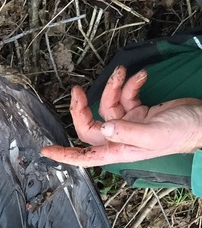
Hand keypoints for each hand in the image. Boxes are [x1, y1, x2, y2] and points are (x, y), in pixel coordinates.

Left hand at [41, 66, 201, 166]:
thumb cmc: (182, 133)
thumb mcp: (153, 133)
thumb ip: (128, 131)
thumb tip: (104, 128)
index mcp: (120, 149)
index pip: (86, 156)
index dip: (65, 155)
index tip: (46, 151)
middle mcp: (121, 138)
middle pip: (90, 125)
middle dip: (83, 107)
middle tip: (77, 89)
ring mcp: (130, 124)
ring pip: (109, 105)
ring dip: (114, 87)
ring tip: (122, 72)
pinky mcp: (140, 111)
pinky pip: (126, 97)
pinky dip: (130, 84)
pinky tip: (141, 76)